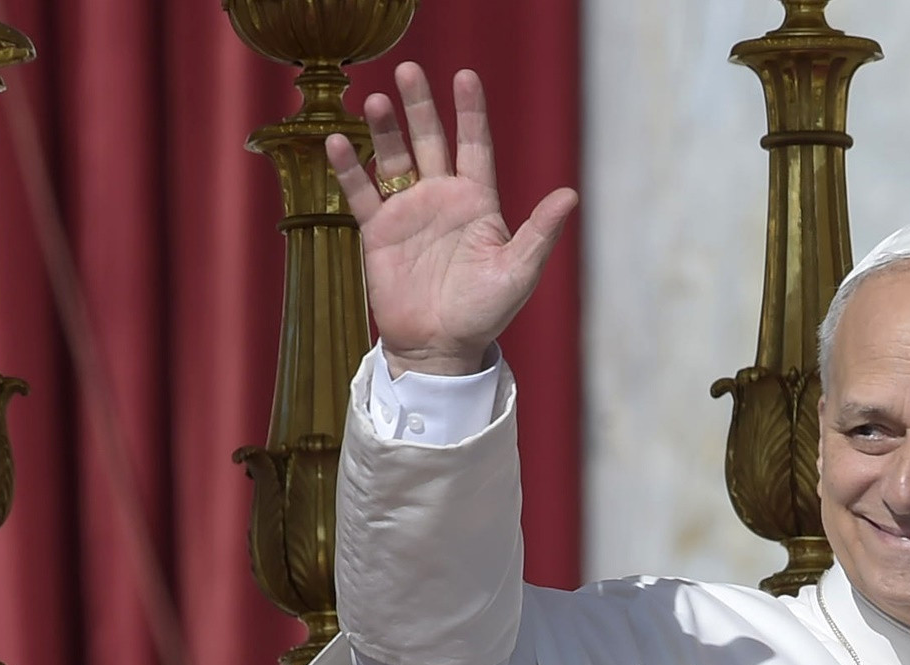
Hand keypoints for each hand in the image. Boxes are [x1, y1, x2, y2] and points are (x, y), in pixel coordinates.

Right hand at [323, 64, 577, 377]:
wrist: (440, 348)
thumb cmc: (484, 313)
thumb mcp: (518, 272)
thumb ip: (540, 232)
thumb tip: (571, 195)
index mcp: (477, 202)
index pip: (474, 145)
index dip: (470, 111)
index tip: (465, 76)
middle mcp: (441, 198)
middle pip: (430, 140)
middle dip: (420, 106)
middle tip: (409, 70)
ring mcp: (408, 212)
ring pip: (394, 158)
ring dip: (385, 130)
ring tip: (375, 101)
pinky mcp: (379, 232)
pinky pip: (362, 193)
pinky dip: (350, 168)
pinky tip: (338, 142)